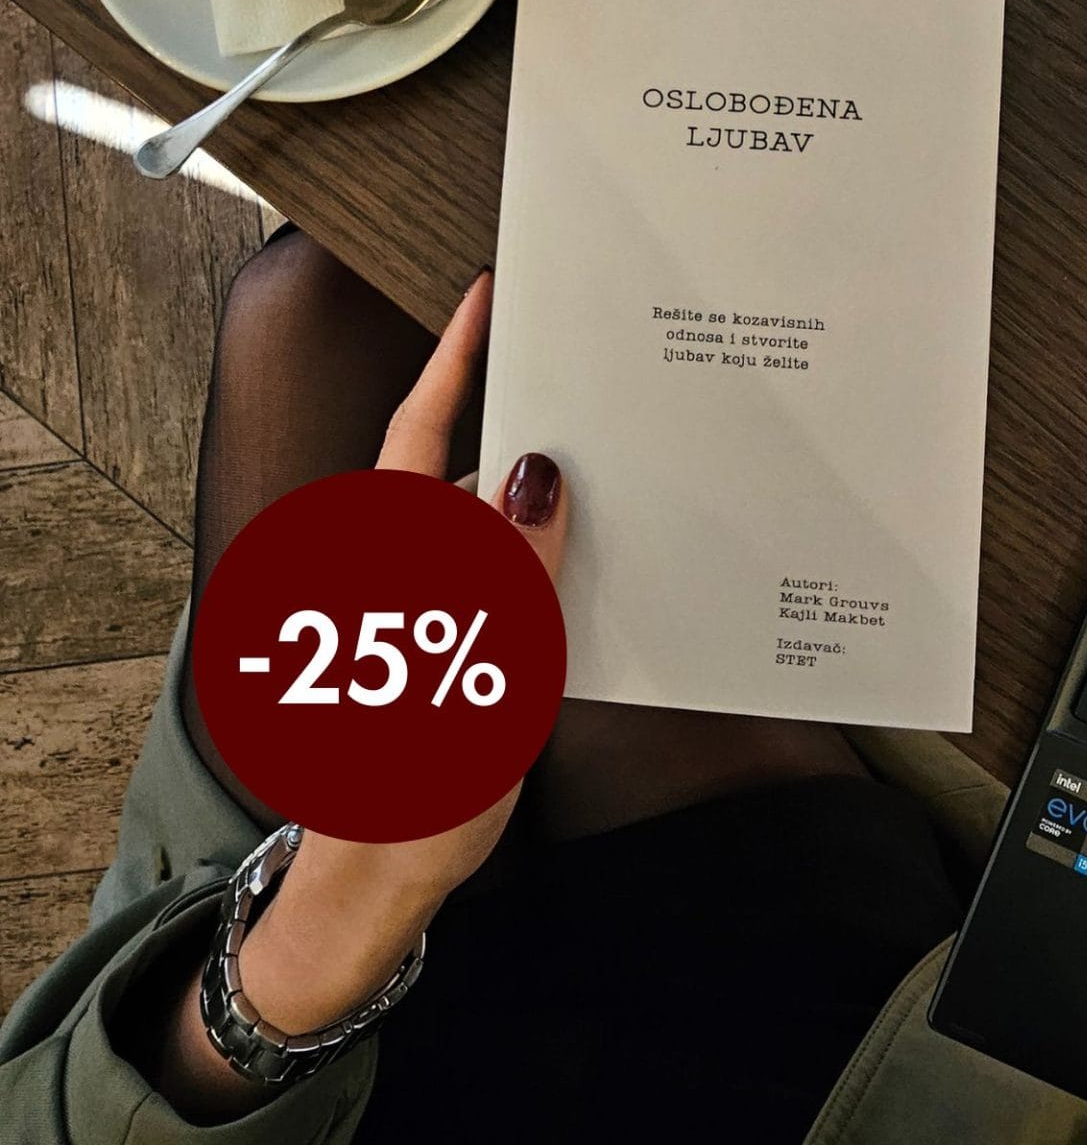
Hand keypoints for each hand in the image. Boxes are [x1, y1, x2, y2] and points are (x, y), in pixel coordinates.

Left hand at [158, 269, 567, 1116]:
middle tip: (593, 373)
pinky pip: (500, 570)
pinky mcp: (450, 636)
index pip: (419, 434)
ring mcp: (425, 603)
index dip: (452, 361)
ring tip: (616, 462)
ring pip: (487, 522)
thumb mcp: (475, 679)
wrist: (386, 875)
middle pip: (461, 470)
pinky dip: (541, 553)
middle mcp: (400, 567)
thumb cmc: (415, 782)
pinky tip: (595, 554)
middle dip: (524, 424)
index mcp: (387, 563)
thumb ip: (506, 573)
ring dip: (539, 499)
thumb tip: (536, 475)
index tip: (486, 296)